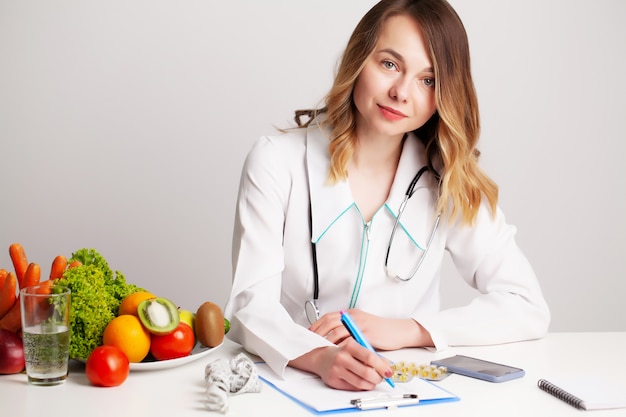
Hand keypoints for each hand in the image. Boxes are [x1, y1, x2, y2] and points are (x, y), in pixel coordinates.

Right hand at [289, 339, 393, 390]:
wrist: (321, 357)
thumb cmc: (342, 351)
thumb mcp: (355, 347)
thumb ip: (370, 354)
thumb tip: (387, 365)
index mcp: (349, 345)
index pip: (370, 357)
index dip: (382, 366)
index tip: (389, 370)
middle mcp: (342, 357)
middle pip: (367, 372)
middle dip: (378, 378)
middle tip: (382, 378)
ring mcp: (337, 370)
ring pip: (361, 383)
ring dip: (371, 384)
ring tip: (374, 380)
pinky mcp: (334, 381)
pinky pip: (353, 388)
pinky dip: (362, 386)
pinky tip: (363, 382)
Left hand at [309, 309, 432, 349]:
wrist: (398, 332)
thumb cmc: (381, 332)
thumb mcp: (362, 328)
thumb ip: (349, 331)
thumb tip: (334, 339)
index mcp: (351, 314)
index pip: (328, 317)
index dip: (317, 325)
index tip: (308, 333)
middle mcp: (353, 316)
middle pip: (329, 322)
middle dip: (317, 332)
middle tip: (308, 341)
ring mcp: (359, 323)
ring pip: (337, 330)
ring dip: (326, 339)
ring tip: (317, 347)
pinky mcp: (365, 332)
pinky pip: (349, 339)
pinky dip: (340, 345)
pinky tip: (334, 352)